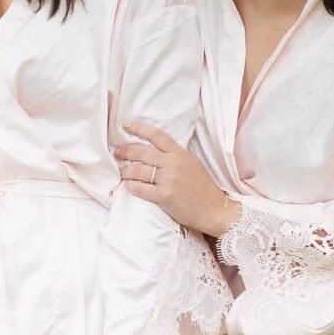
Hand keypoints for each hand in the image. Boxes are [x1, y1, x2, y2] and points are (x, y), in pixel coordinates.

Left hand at [116, 120, 238, 237]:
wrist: (214, 209)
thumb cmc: (202, 187)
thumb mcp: (191, 163)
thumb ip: (174, 155)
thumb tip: (153, 149)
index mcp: (180, 153)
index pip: (157, 135)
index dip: (139, 128)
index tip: (126, 125)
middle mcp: (174, 164)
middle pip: (142, 151)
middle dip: (126, 151)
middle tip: (119, 153)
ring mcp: (169, 180)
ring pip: (138, 170)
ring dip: (126, 171)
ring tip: (124, 173)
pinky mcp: (165, 196)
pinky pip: (140, 189)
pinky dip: (131, 186)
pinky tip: (129, 186)